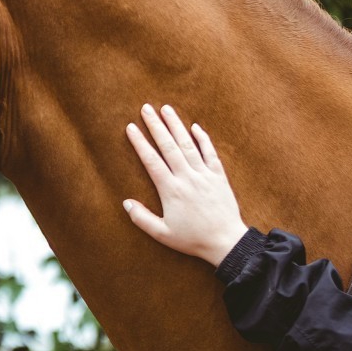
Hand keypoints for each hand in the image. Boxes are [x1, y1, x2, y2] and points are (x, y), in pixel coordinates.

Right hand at [123, 104, 248, 265]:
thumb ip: (141, 218)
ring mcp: (204, 175)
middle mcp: (187, 178)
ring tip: (166, 109)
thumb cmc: (192, 239)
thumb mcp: (162, 234)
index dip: (140, 142)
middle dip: (156, 125)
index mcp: (171, 190)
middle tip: (146, 108)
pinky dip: (203, 139)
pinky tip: (195, 127)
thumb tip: (125, 202)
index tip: (131, 127)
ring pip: (188, 144)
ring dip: (176, 125)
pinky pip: (210, 153)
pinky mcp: (219, 177)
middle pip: (168, 146)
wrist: (226, 242)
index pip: (151, 160)